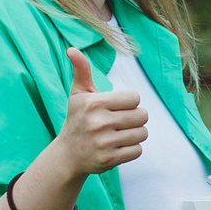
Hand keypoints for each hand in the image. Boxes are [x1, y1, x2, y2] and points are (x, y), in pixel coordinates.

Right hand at [56, 46, 147, 176]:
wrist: (67, 155)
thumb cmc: (77, 119)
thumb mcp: (77, 94)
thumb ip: (81, 71)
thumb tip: (72, 49)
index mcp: (93, 103)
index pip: (135, 98)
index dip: (129, 102)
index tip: (116, 107)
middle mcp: (98, 122)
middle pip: (142, 115)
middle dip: (134, 118)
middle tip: (119, 122)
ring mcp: (104, 143)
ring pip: (143, 133)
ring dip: (134, 134)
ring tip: (118, 134)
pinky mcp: (110, 159)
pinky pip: (138, 150)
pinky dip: (131, 149)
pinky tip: (117, 147)